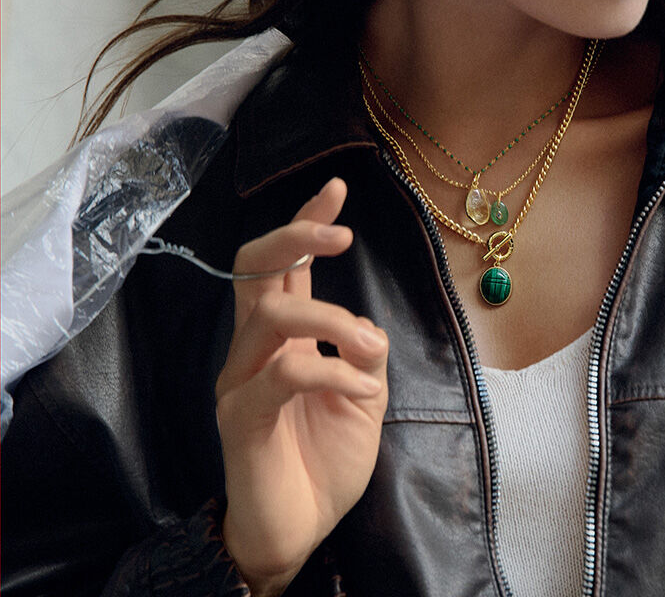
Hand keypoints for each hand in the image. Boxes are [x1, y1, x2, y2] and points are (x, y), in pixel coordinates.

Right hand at [215, 178, 387, 594]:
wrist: (301, 531)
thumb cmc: (327, 460)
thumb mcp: (365, 395)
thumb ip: (364, 352)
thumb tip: (365, 326)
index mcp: (284, 337)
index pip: (285, 266)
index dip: (306, 223)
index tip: (336, 189)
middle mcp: (254, 349)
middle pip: (256, 270)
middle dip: (297, 237)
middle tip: (343, 236)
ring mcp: (242, 380)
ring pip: (274, 314)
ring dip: (333, 319)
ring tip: (366, 351)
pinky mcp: (241, 417)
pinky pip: (286, 372)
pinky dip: (336, 373)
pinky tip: (363, 393)